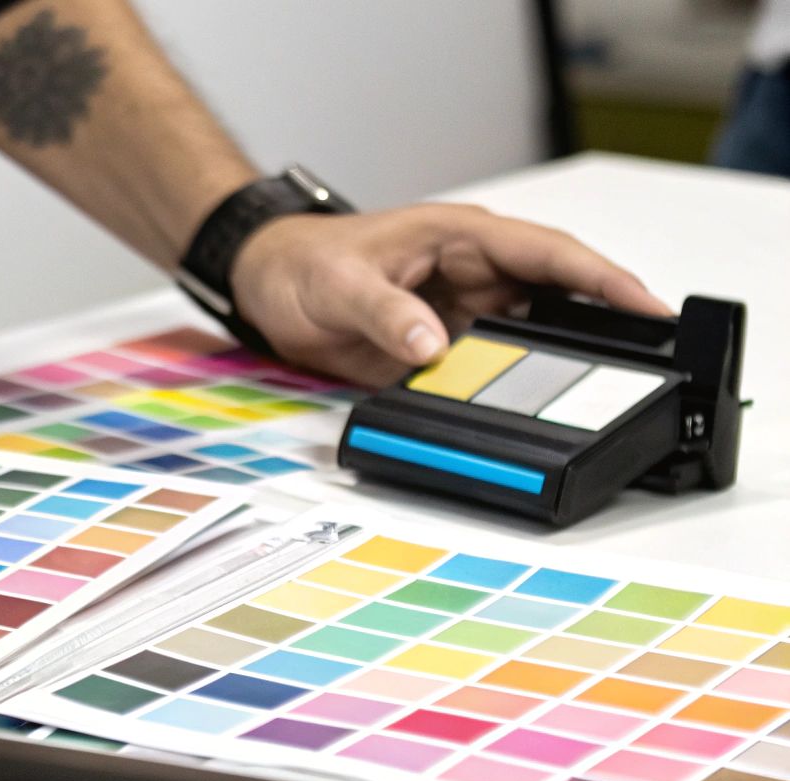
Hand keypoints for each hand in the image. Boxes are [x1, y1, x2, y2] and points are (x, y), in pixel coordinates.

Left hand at [228, 204, 674, 386]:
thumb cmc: (302, 264)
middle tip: (646, 363)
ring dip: (556, 363)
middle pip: (554, 298)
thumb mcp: (340, 285)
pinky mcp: (444, 346)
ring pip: (528, 336)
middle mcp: (472, 271)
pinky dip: (509, 388)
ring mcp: (462, 311)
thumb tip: (433, 346)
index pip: (549, 254)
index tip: (647, 306)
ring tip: (596, 394)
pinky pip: (489, 367)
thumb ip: (386, 314)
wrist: (265, 283)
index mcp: (461, 237)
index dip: (603, 279)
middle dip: (600, 326)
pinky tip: (527, 412)